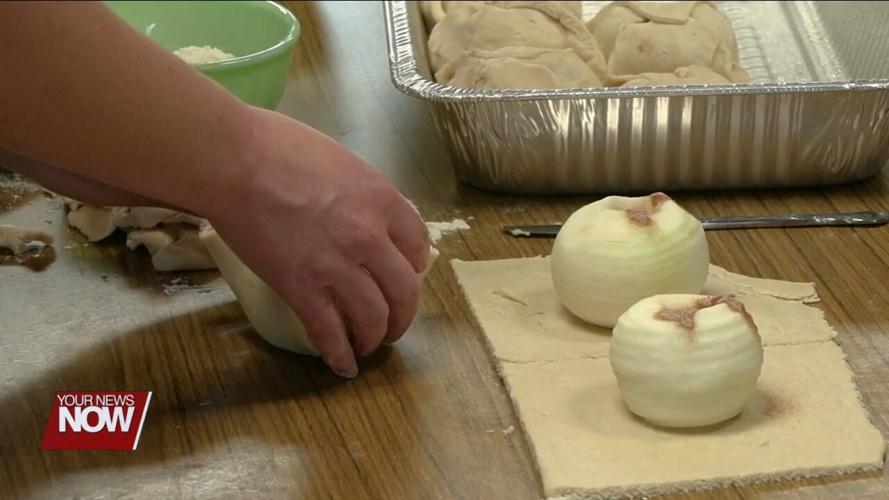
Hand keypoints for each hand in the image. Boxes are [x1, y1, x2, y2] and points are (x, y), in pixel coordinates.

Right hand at [206, 108, 428, 377]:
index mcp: (383, 200)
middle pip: (404, 291)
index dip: (414, 269)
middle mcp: (370, 237)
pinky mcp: (302, 288)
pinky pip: (330, 331)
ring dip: (375, 338)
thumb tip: (366, 217)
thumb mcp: (342, 162)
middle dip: (403, 316)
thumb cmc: (279, 148)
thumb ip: (363, 195)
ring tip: (369, 346)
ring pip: (374, 317)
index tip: (406, 278)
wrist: (234, 161)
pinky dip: (340, 354)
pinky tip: (343, 366)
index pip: (418, 247)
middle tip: (395, 326)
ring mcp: (338, 265)